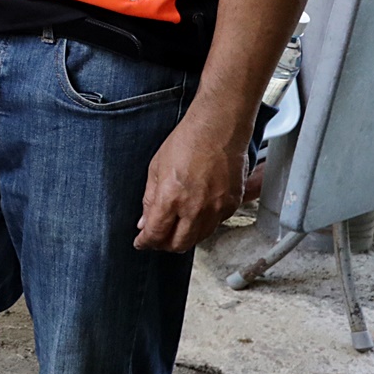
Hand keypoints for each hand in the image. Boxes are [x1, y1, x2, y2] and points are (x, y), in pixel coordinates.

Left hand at [137, 116, 245, 252]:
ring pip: (199, 238)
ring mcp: (216, 208)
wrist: (218, 129)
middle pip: (178, 244)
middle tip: (157, 238)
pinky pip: (216, 225)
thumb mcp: (155, 169)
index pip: (155, 234)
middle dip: (164, 245)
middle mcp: (195, 209)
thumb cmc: (187, 142)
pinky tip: (196, 214)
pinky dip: (203, 225)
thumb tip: (144, 222)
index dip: (145, 242)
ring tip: (176, 226)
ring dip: (185, 237)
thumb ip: (149, 200)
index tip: (141, 242)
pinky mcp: (232, 204)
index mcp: (171, 199)